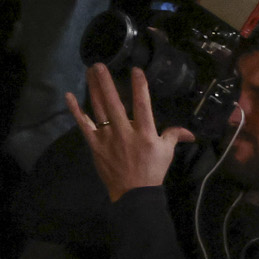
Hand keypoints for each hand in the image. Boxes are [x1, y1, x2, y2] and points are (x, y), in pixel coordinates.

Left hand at [68, 62, 191, 201]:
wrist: (134, 194)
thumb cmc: (152, 171)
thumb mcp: (166, 153)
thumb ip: (174, 136)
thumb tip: (189, 132)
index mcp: (145, 133)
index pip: (143, 106)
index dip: (139, 87)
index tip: (135, 70)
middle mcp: (125, 132)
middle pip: (114, 103)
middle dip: (106, 83)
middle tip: (99, 64)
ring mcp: (107, 138)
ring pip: (98, 109)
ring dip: (93, 89)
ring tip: (89, 72)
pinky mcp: (95, 144)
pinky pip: (83, 125)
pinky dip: (76, 111)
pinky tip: (69, 96)